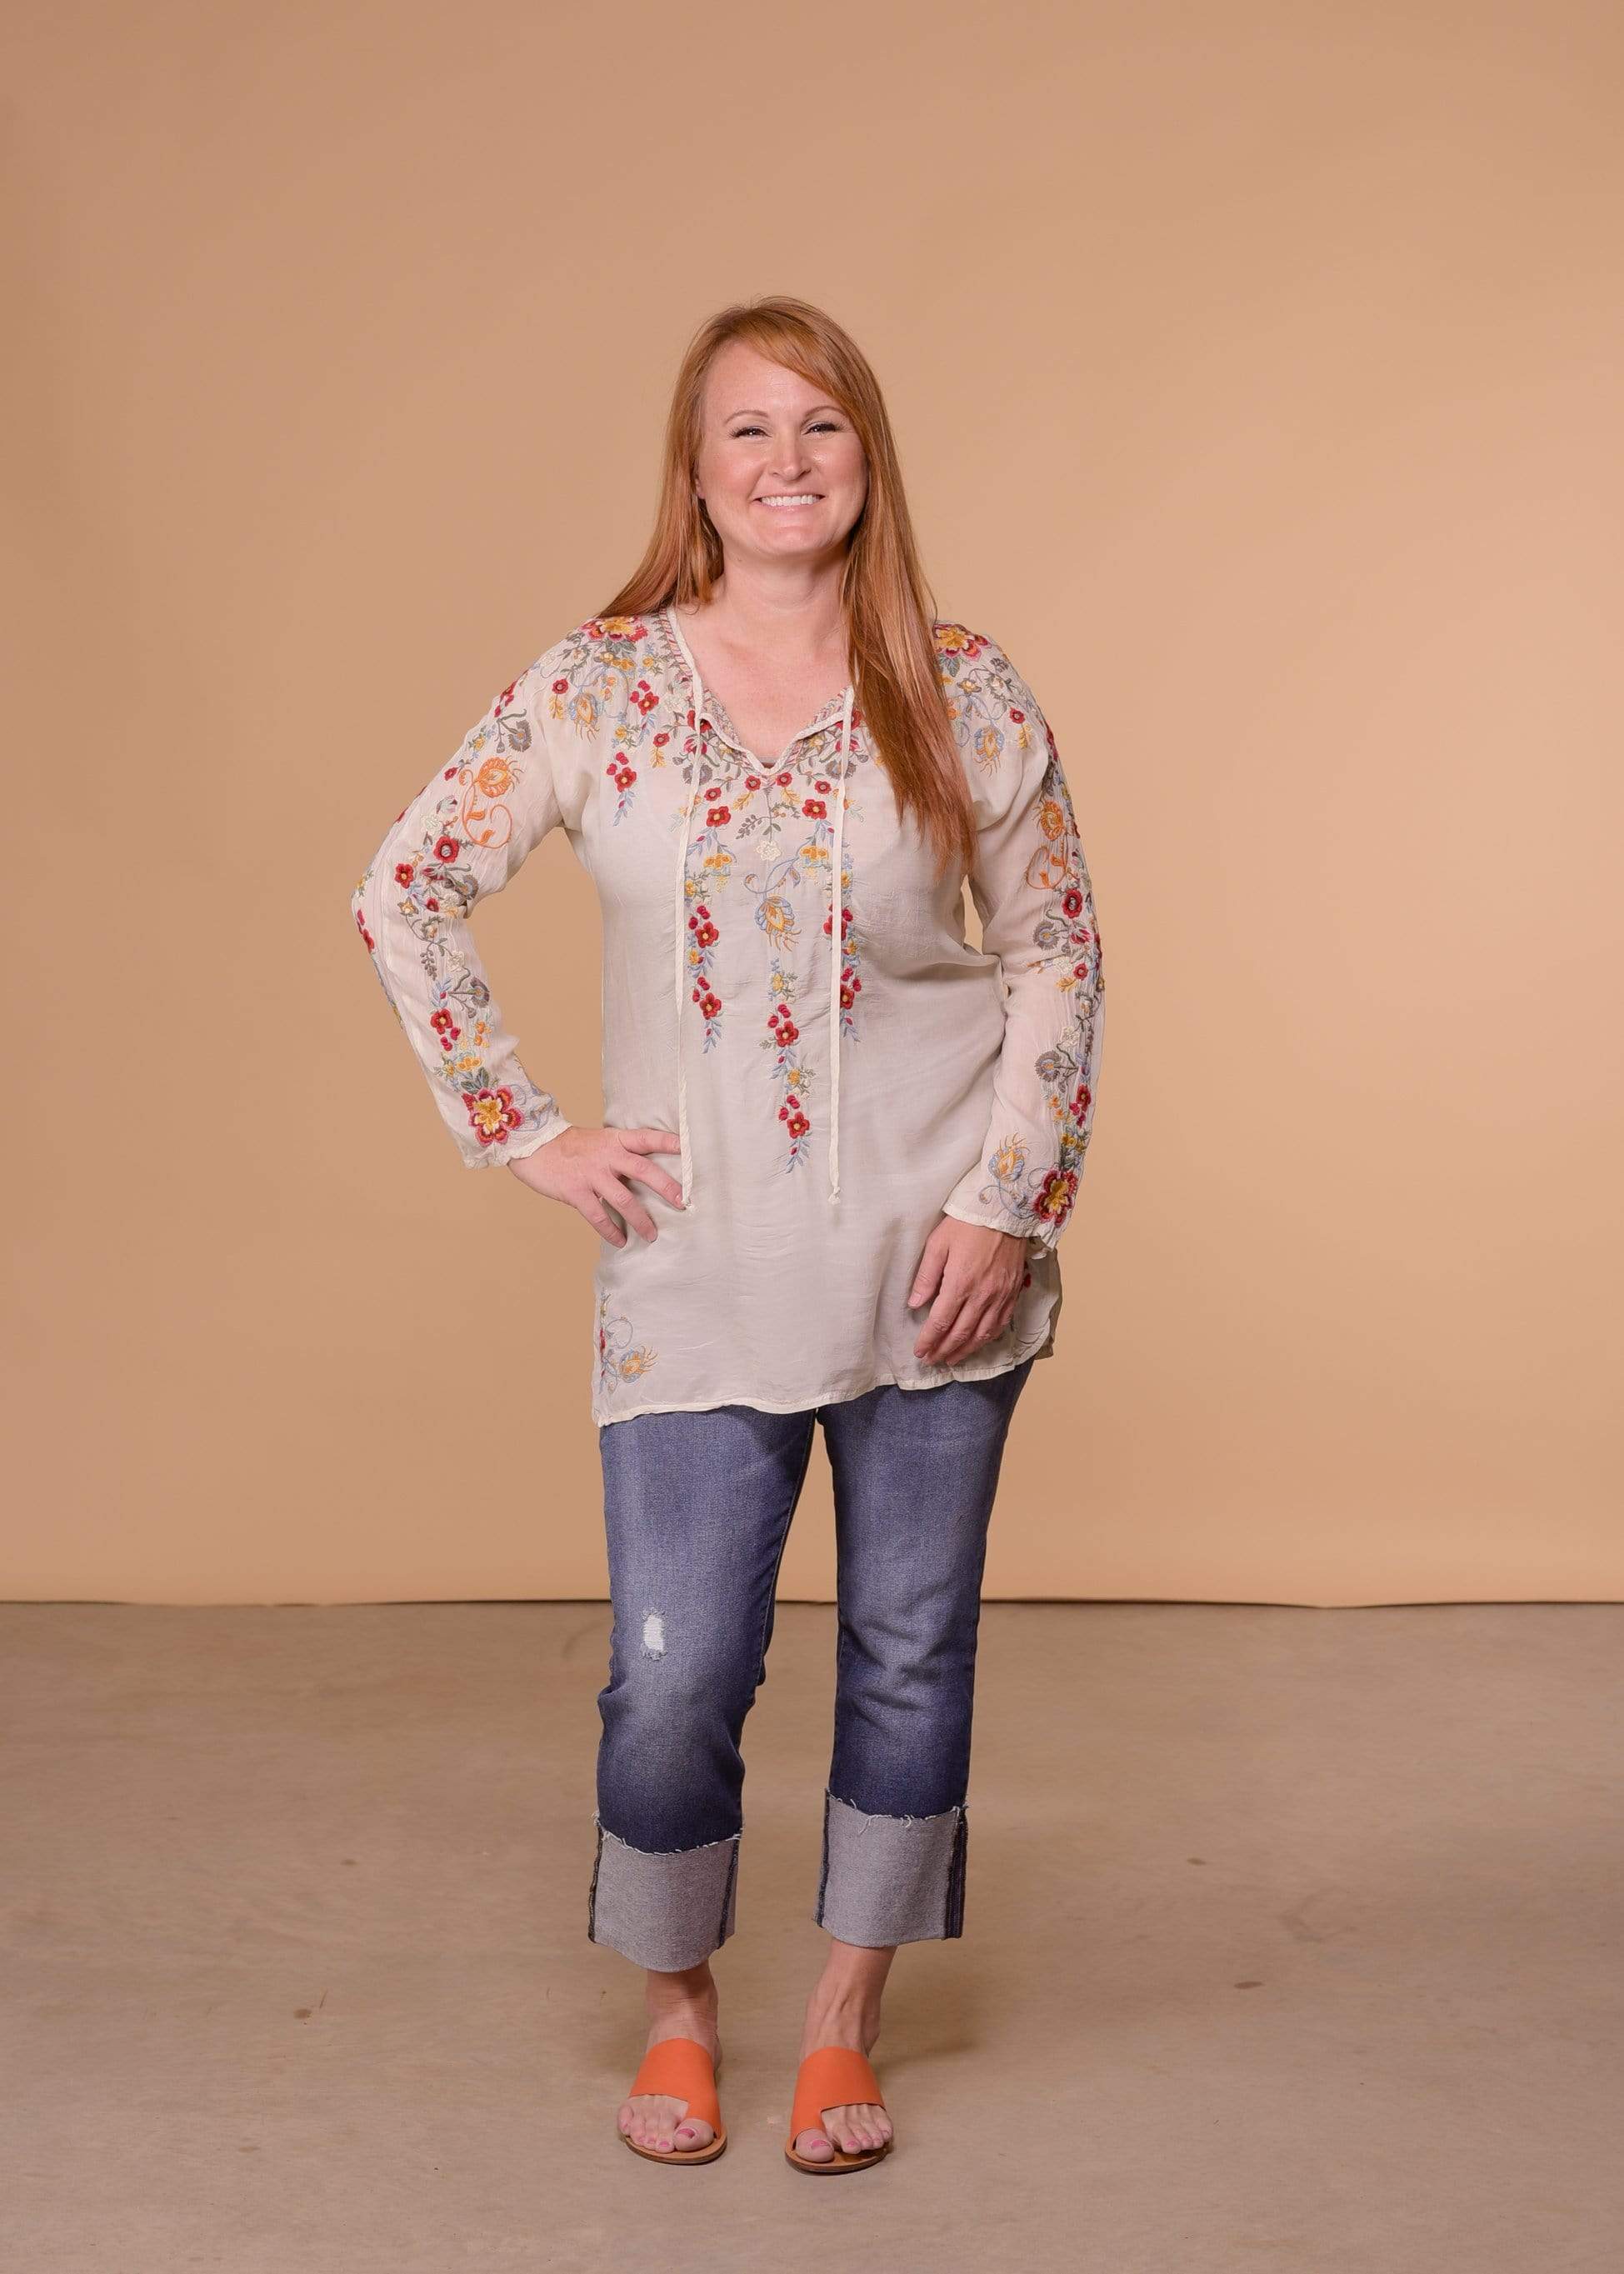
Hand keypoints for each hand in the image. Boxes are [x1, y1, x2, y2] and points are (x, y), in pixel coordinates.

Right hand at [506, 1125, 683, 1245]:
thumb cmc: (569, 1147)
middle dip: (666, 1187)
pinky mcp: (576, 1191)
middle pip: (643, 1170)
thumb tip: (645, 1176)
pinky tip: (619, 1240)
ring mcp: (591, 1174)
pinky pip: (598, 1216)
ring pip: (624, 1199)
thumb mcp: (598, 1142)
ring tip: (652, 1235)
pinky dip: (610, 1231)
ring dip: (640, 1220)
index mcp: (615, 1140)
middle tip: (683, 1202)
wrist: (533, 1145)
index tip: (689, 1149)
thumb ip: (619, 1155)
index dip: (669, 1142)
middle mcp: (607, 1156)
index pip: (647, 1138)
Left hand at [907, 1216, 1029, 1364]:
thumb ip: (926, 1276)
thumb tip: (914, 1304)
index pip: (940, 1322)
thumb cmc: (968, 1223)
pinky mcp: (1013, 1293)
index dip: (929, 1341)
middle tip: (931, 1360)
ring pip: (982, 1334)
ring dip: (965, 1350)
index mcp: (960, 1284)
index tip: (919, 1351)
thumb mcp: (938, 1244)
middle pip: (960, 1333)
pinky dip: (987, 1338)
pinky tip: (978, 1343)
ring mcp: (1000, 1296)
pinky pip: (1000, 1324)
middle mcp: (982, 1296)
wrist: (1006, 1211)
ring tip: (951, 1359)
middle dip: (943, 1351)